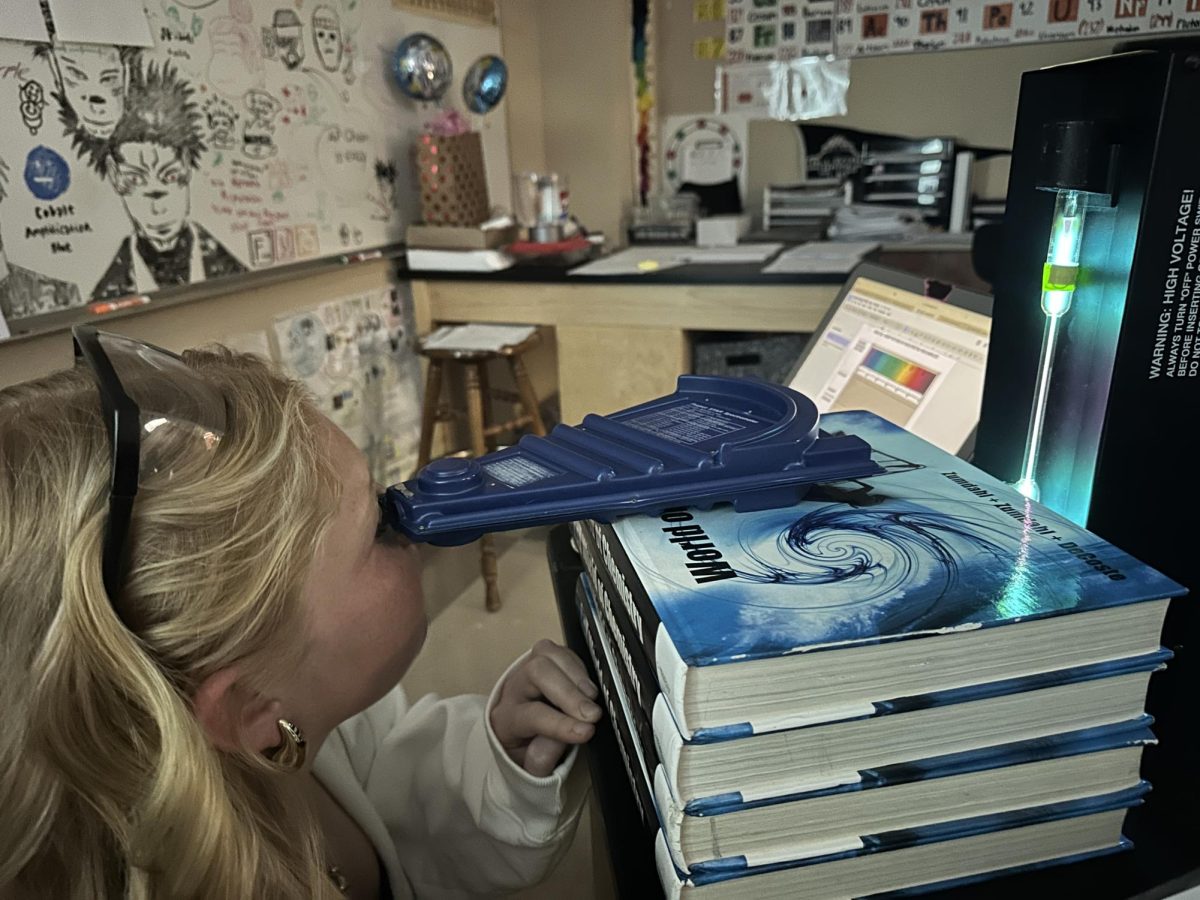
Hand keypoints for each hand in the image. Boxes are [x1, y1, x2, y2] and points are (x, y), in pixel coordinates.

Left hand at [490, 639, 603, 776]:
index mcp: (507, 719)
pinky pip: (560, 652)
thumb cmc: (525, 752)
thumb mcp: (530, 768)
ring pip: (546, 654)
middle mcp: (514, 688)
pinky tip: (587, 686)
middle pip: (536, 672)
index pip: (532, 715)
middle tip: (592, 713)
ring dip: (575, 674)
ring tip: (592, 697)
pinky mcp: (544, 660)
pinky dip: (579, 667)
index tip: (586, 731)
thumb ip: (546, 756)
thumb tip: (570, 732)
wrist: (517, 736)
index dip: (561, 723)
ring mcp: (528, 669)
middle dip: (569, 692)